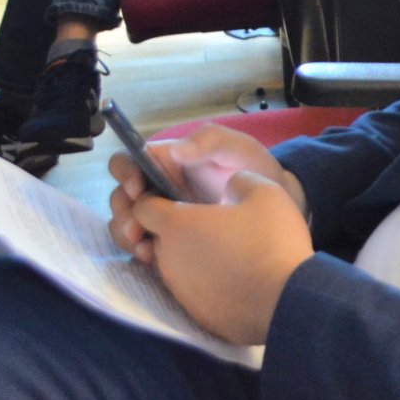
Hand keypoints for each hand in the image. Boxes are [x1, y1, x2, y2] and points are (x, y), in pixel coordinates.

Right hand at [107, 122, 306, 257]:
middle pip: (121, 197)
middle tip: (137, 229)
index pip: (129, 162)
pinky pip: (144, 246)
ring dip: (127, 236)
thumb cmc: (256, 169)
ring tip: (145, 249)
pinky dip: (141, 252)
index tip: (138, 190)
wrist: (279, 204)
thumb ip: (211, 140)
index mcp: (167, 162)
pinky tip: (153, 259)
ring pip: (126, 224)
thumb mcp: (239, 148)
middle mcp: (158, 188)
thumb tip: (176, 150)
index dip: (126, 174)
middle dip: (123, 212)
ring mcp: (162, 216)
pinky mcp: (169, 239)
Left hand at [130, 171, 313, 344]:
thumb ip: (238, 181)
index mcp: (176, 224)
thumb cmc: (272, 242)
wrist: (285, 301)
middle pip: (155, 236)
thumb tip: (231, 185)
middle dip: (175, 228)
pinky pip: (189, 288)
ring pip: (171, 263)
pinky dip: (202, 279)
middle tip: (211, 223)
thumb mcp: (265, 193)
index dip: (157, 197)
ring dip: (189, 254)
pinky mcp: (192, 310)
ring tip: (225, 250)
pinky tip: (232, 275)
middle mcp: (167, 256)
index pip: (141, 206)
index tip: (182, 196)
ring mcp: (178, 287)